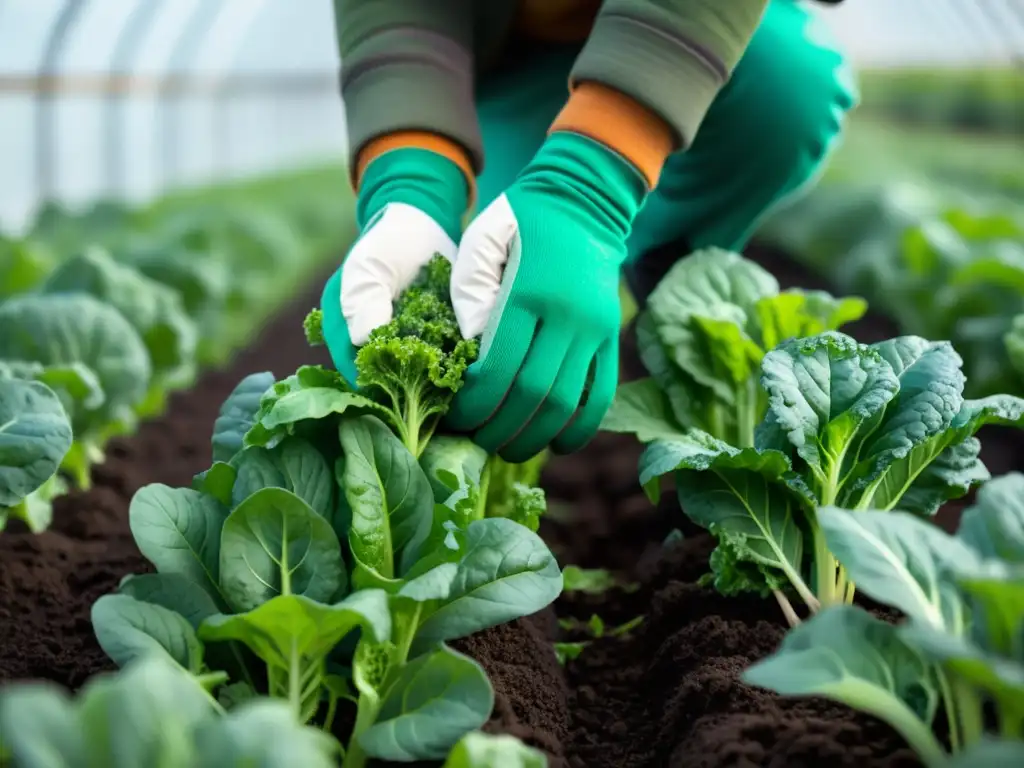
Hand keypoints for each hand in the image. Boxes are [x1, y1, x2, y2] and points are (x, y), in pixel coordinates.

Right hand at [320, 148, 467, 382]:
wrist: (423, 224)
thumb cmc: (387, 242)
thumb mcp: (369, 265)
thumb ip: (363, 299)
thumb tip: (362, 340)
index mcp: (341, 325)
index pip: (350, 366)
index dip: (368, 383)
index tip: (394, 392)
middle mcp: (366, 341)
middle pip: (378, 380)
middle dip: (400, 388)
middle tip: (428, 392)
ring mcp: (395, 343)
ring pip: (406, 376)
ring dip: (424, 382)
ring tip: (446, 383)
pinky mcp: (423, 341)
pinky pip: (431, 363)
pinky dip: (442, 368)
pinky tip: (460, 369)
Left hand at [447, 133, 647, 461]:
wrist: (586, 198)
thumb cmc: (520, 220)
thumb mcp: (481, 241)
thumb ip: (469, 295)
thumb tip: (472, 353)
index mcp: (528, 292)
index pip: (497, 368)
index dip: (474, 404)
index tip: (455, 417)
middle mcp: (568, 316)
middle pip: (532, 394)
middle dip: (498, 428)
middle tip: (474, 441)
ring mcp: (595, 329)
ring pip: (566, 403)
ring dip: (535, 436)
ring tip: (507, 449)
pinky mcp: (611, 337)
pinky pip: (601, 394)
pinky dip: (581, 427)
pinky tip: (556, 444)